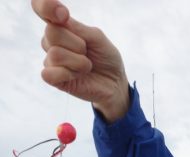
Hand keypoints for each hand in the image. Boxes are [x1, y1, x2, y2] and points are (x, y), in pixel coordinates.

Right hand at [31, 0, 129, 121]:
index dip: (45, 6)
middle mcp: (52, 40)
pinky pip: (48, 73)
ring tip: (86, 66)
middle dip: (77, 44)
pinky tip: (77, 76)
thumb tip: (60, 18)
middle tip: (87, 52)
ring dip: (78, 62)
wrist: (114, 82)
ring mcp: (51, 60)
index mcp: (61, 25)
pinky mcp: (53, 78)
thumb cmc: (105, 57)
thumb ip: (77, 27)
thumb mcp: (96, 37)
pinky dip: (69, 74)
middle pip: (52, 32)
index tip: (64, 15)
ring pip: (55, 54)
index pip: (42, 7)